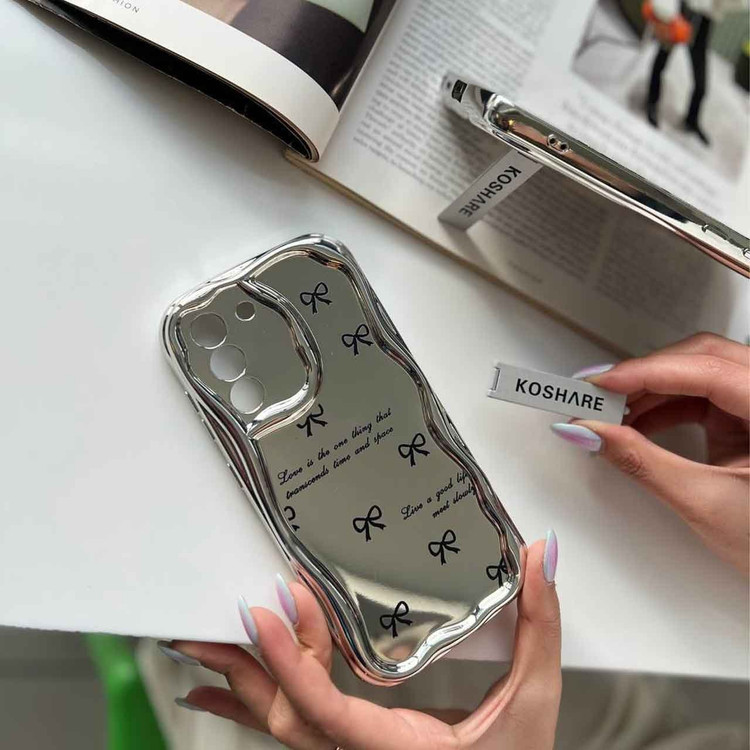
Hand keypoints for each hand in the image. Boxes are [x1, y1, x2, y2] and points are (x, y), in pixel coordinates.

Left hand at [161, 535, 560, 748]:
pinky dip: (243, 705)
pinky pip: (282, 728)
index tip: (271, 608)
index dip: (293, 660)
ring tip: (199, 639)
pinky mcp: (342, 749)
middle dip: (250, 663)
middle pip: (285, 716)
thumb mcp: (533, 700)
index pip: (327, 710)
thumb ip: (539, 626)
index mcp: (397, 749)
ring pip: (276, 723)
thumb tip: (540, 557)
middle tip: (225, 609)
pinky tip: (209, 689)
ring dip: (238, 680)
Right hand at [552, 333, 748, 574]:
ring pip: (700, 373)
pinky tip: (636, 423)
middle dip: (646, 374)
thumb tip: (589, 432)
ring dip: (652, 390)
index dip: (648, 372)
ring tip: (610, 413)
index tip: (599, 384)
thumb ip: (641, 462)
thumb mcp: (704, 502)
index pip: (708, 371)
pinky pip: (703, 396)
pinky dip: (666, 406)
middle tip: (596, 394)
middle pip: (703, 359)